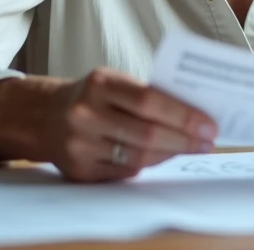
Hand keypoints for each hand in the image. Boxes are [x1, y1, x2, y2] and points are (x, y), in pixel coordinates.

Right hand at [0, 68, 217, 181]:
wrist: (45, 116)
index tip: (208, 124)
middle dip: (184, 139)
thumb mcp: (114, 81)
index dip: (183, 115)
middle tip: (207, 141)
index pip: (150, 100)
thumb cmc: (92, 95)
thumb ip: (147, 94)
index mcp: (100, 84)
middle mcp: (86, 114)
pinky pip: (125, 172)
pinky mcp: (79, 171)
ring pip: (139, 157)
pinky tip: (162, 155)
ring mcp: (80, 145)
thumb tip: (194, 114)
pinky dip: (148, 164)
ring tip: (189, 148)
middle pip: (147, 134)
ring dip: (170, 154)